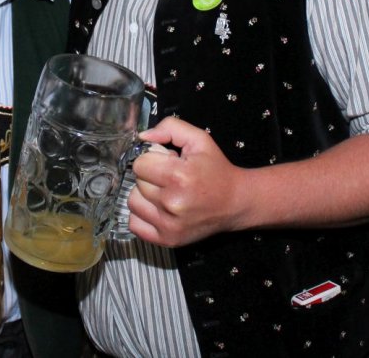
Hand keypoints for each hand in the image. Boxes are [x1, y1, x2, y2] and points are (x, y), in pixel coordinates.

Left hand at [129, 118, 247, 247]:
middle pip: (137, 183)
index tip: (168, 163)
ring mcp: (169, 225)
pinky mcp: (167, 240)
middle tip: (169, 178)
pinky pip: (134, 225)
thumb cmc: (216, 169)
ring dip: (145, 195)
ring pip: (133, 203)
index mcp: (179, 176)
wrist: (235, 202)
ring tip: (164, 193)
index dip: (153, 160)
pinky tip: (158, 209)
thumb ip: (170, 127)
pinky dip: (142, 215)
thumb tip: (143, 137)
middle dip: (150, 177)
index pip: (140, 164)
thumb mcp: (199, 139)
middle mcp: (172, 203)